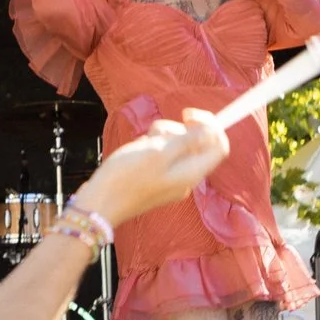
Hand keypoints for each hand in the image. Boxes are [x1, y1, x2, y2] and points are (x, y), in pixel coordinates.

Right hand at [78, 111, 228, 227]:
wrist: (99, 203)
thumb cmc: (126, 177)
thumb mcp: (158, 152)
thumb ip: (187, 140)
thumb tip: (211, 131)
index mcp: (191, 173)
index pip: (219, 146)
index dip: (210, 126)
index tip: (187, 115)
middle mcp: (186, 178)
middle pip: (196, 145)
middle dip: (177, 131)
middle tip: (154, 134)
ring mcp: (171, 181)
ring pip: (177, 149)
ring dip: (161, 139)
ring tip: (140, 145)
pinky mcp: (156, 181)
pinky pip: (163, 158)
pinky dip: (152, 149)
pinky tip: (135, 153)